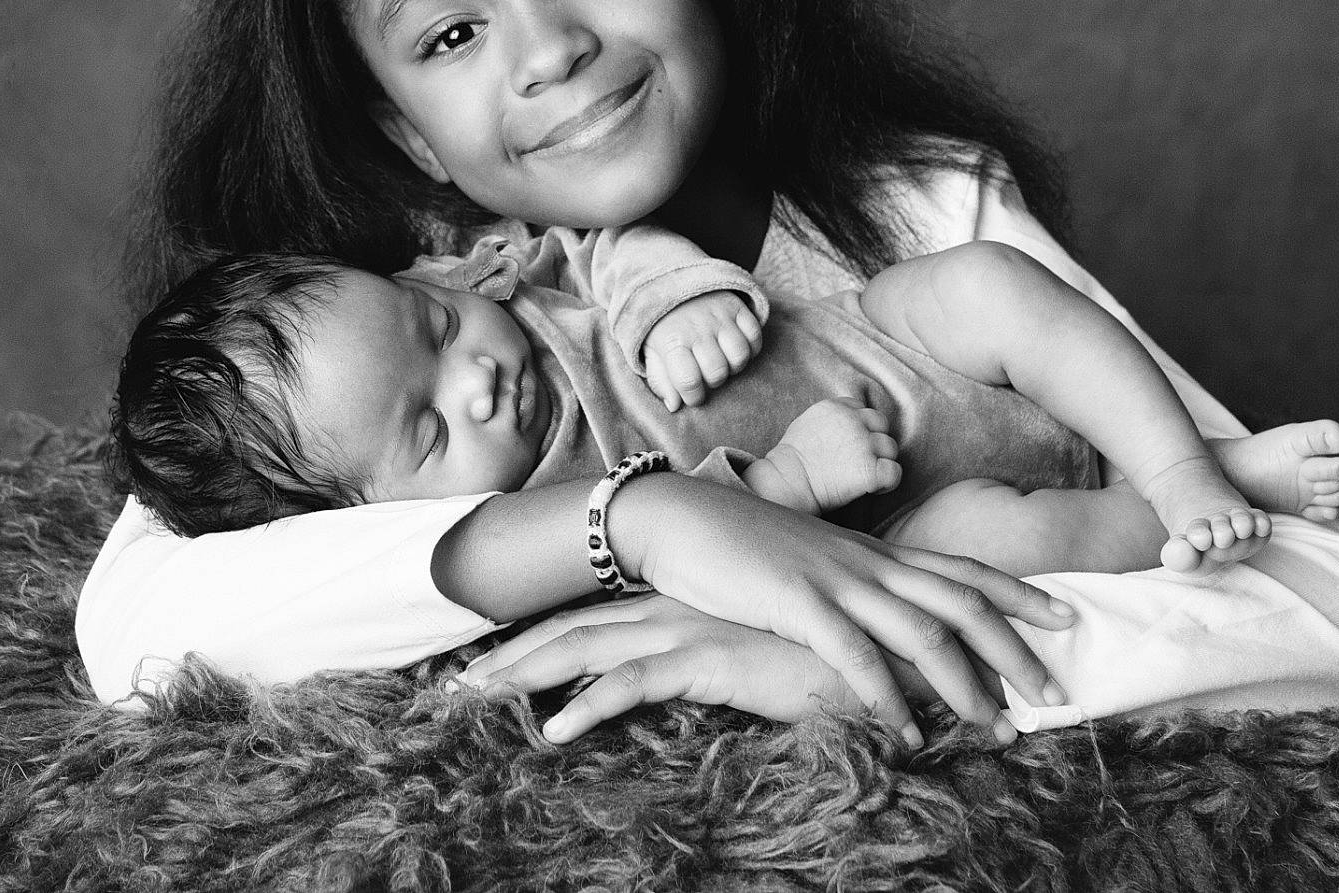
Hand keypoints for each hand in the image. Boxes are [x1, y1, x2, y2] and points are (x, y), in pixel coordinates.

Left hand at [458, 594, 865, 741]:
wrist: (884, 648)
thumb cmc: (822, 655)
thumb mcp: (753, 657)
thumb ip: (713, 662)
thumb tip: (678, 681)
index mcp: (682, 605)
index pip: (592, 620)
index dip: (536, 641)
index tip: (487, 666)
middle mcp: (677, 609)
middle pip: (574, 629)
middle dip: (511, 658)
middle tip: (454, 687)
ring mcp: (692, 628)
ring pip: (589, 648)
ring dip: (527, 675)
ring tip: (474, 702)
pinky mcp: (714, 657)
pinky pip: (638, 683)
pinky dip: (590, 705)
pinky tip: (552, 732)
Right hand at [616, 475, 1074, 744]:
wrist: (678, 518)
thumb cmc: (741, 548)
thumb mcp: (812, 566)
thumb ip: (851, 588)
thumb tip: (882, 618)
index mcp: (874, 553)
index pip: (962, 570)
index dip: (1018, 593)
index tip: (1067, 617)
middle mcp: (868, 563)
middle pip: (962, 603)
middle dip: (1015, 650)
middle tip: (1055, 694)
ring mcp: (836, 580)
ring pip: (922, 632)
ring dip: (966, 685)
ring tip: (998, 728)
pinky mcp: (797, 603)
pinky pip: (855, 656)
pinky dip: (887, 696)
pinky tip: (907, 732)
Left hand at [641, 290, 762, 410]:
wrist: (671, 281)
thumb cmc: (661, 326)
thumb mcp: (651, 352)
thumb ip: (660, 380)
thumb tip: (674, 406)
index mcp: (671, 342)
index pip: (688, 381)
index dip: (694, 397)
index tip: (692, 395)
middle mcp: (697, 329)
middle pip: (717, 371)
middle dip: (713, 381)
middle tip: (705, 374)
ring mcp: (719, 317)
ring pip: (740, 355)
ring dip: (734, 366)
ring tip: (723, 362)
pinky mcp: (737, 307)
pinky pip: (755, 335)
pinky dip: (751, 347)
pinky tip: (736, 348)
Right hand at [748, 398, 902, 510]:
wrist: (786, 482)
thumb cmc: (790, 460)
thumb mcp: (807, 422)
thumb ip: (830, 419)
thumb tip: (841, 427)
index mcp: (836, 407)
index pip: (863, 410)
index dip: (861, 428)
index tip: (851, 445)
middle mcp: (853, 421)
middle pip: (881, 424)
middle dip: (875, 440)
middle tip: (860, 460)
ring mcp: (864, 444)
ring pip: (891, 447)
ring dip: (882, 460)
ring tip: (864, 476)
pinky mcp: (870, 470)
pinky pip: (894, 472)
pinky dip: (889, 481)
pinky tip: (873, 489)